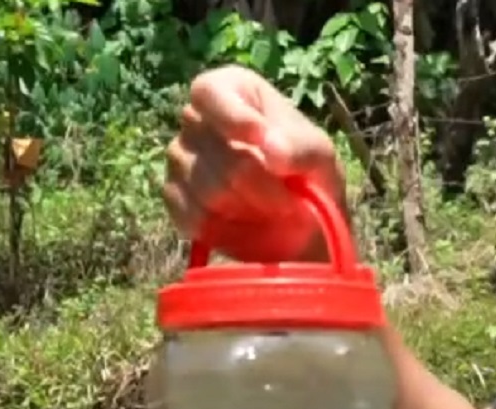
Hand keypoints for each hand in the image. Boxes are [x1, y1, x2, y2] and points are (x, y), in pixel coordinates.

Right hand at [163, 65, 346, 262]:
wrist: (301, 227)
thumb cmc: (311, 177)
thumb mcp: (321, 157)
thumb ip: (300, 148)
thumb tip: (270, 149)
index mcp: (233, 90)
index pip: (209, 92)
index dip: (232, 116)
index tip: (262, 138)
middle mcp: (197, 119)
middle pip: (215, 151)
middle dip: (260, 184)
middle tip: (290, 200)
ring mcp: (180, 158)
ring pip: (206, 189)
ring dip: (249, 210)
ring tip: (271, 211)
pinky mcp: (174, 198)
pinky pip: (193, 217)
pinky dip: (228, 229)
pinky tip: (247, 226)